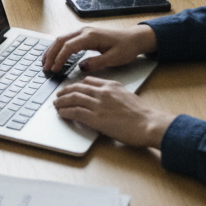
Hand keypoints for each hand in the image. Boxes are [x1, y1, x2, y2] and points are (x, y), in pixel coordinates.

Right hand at [42, 23, 156, 72]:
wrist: (133, 38)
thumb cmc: (126, 48)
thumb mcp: (114, 59)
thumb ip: (97, 62)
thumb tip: (81, 67)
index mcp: (90, 37)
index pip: (69, 47)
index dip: (59, 59)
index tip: (54, 70)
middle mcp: (84, 31)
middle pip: (61, 40)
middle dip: (51, 54)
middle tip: (45, 68)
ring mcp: (83, 31)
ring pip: (62, 38)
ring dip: (52, 50)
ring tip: (45, 62)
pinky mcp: (85, 34)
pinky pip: (67, 39)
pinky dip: (59, 47)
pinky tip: (56, 55)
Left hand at [52, 75, 174, 147]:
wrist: (149, 124)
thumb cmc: (143, 115)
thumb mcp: (127, 96)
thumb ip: (114, 95)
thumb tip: (106, 100)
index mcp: (110, 85)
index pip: (88, 81)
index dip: (76, 85)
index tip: (71, 88)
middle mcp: (102, 92)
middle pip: (77, 88)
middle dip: (65, 91)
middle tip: (59, 94)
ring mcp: (98, 104)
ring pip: (73, 98)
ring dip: (62, 101)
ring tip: (56, 104)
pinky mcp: (96, 118)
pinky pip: (75, 112)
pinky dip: (65, 111)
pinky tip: (61, 113)